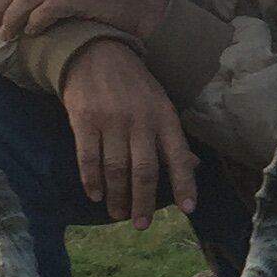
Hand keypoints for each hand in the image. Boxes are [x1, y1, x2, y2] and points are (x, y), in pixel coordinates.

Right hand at [56, 41, 198, 228]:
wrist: (95, 52)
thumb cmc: (133, 85)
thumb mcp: (161, 104)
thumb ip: (172, 137)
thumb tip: (193, 167)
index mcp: (164, 117)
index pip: (178, 156)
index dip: (185, 184)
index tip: (188, 209)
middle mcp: (140, 121)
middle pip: (144, 170)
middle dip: (144, 201)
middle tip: (141, 223)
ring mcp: (111, 121)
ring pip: (116, 169)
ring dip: (117, 196)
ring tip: (118, 214)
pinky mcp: (84, 120)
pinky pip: (88, 158)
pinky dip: (92, 180)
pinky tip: (95, 195)